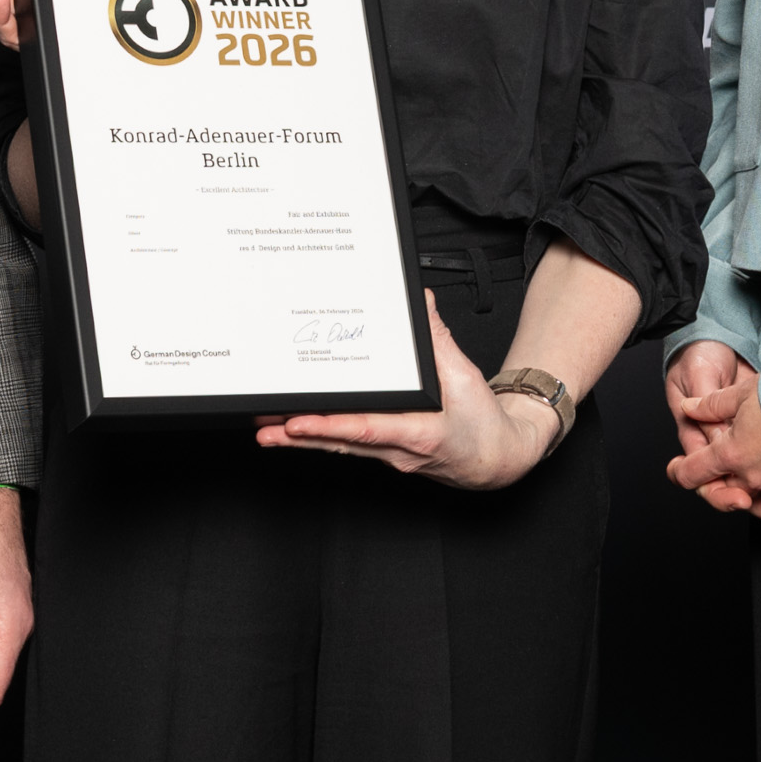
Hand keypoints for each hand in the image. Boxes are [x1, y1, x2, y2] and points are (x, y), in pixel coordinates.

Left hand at [258, 294, 556, 489]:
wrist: (497, 458)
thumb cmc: (483, 425)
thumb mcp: (466, 377)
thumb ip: (439, 339)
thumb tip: (421, 303)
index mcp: (420, 434)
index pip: (367, 429)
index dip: (328, 427)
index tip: (297, 422)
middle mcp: (398, 451)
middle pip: (340, 441)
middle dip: (298, 434)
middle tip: (263, 426)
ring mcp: (389, 455)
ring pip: (339, 446)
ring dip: (301, 439)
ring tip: (266, 430)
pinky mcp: (385, 452)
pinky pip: (348, 445)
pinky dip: (320, 437)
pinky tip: (296, 431)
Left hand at [664, 361, 760, 519]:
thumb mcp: (744, 393)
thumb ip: (713, 405)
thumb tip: (691, 407)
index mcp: (731, 455)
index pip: (693, 473)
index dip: (679, 471)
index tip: (675, 468)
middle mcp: (752, 477)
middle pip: (726, 487)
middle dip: (721, 476)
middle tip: (727, 457)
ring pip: (758, 492)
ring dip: (756, 481)